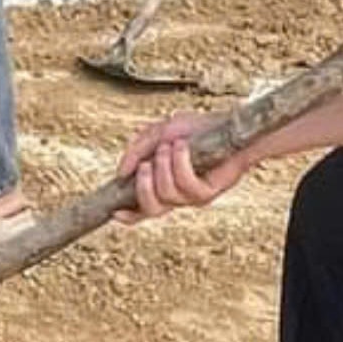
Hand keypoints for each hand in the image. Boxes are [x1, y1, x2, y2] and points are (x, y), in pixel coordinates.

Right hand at [112, 112, 252, 223]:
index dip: (129, 215)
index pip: (142, 208)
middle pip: (151, 209)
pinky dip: (180, 163)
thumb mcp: (157, 134)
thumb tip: (121, 174)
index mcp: (161, 184)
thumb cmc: (195, 130)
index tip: (115, 212)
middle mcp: (176, 194)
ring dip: (164, 168)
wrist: (227, 126)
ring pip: (167, 195)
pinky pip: (186, 185)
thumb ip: (136, 151)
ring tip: (170, 147)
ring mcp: (192, 196)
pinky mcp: (208, 192)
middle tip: (146, 165)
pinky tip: (183, 147)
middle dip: (143, 187)